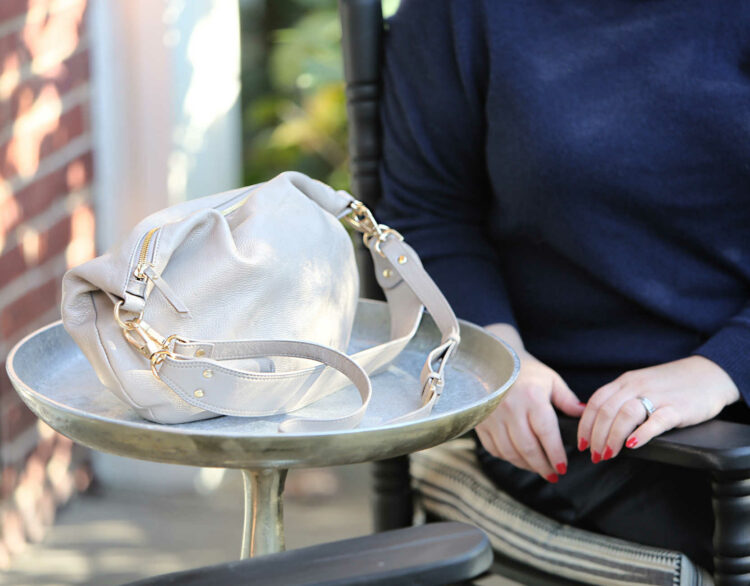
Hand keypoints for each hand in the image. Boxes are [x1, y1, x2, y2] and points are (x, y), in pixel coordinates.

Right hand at [477, 323, 585, 481]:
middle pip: (528, 448)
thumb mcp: (550, 380)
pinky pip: (494, 448)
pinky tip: (519, 458)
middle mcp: (510, 408)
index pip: (546, 433)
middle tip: (553, 475)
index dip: (555, 454)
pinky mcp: (481, 422)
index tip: (563, 467)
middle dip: (543, 466)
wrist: (493, 362)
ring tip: (538, 469)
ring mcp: (493, 416)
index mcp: (531, 397)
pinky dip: (508, 458)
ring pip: (510, 452)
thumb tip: (584, 416)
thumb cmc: (526, 372)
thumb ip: (567, 400)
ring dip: (526, 465)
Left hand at [578, 356, 740, 461]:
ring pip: (626, 415)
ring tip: (608, 453)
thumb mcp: (640, 384)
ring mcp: (657, 396)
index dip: (585, 424)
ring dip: (612, 437)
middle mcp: (637, 386)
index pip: (596, 402)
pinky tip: (633, 445)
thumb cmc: (670, 384)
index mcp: (625, 381)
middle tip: (594, 455)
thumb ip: (619, 398)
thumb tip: (594, 421)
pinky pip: (656, 420)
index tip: (580, 443)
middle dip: (596, 436)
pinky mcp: (678, 408)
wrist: (709, 374)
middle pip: (606, 411)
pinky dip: (642, 433)